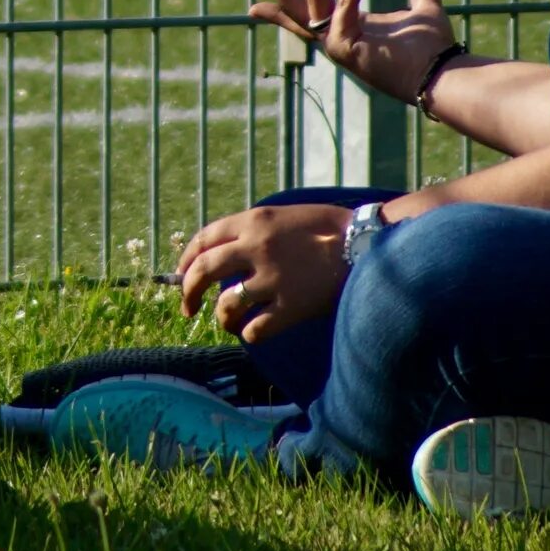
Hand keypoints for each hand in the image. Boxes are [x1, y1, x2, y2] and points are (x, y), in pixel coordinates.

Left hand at [176, 203, 351, 342]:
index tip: (181, 275)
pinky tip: (257, 331)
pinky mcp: (290, 307)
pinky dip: (250, 334)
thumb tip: (224, 253)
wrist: (367, 243)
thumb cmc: (329, 228)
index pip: (203, 238)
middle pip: (202, 271)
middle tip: (187, 308)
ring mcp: (272, 279)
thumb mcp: (285, 216)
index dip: (186, 259)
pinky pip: (255, 330)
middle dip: (188, 292)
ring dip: (222, 317)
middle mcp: (256, 248)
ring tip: (230, 321)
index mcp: (254, 222)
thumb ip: (254, 231)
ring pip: (225, 305)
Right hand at [248, 0, 456, 105]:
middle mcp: (333, 38)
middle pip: (292, 3)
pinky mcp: (341, 47)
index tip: (253, 9)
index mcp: (345, 29)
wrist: (442, 74)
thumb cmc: (431, 50)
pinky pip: (346, 2)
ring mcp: (334, 44)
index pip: (304, 17)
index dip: (278, 13)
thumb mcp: (423, 11)